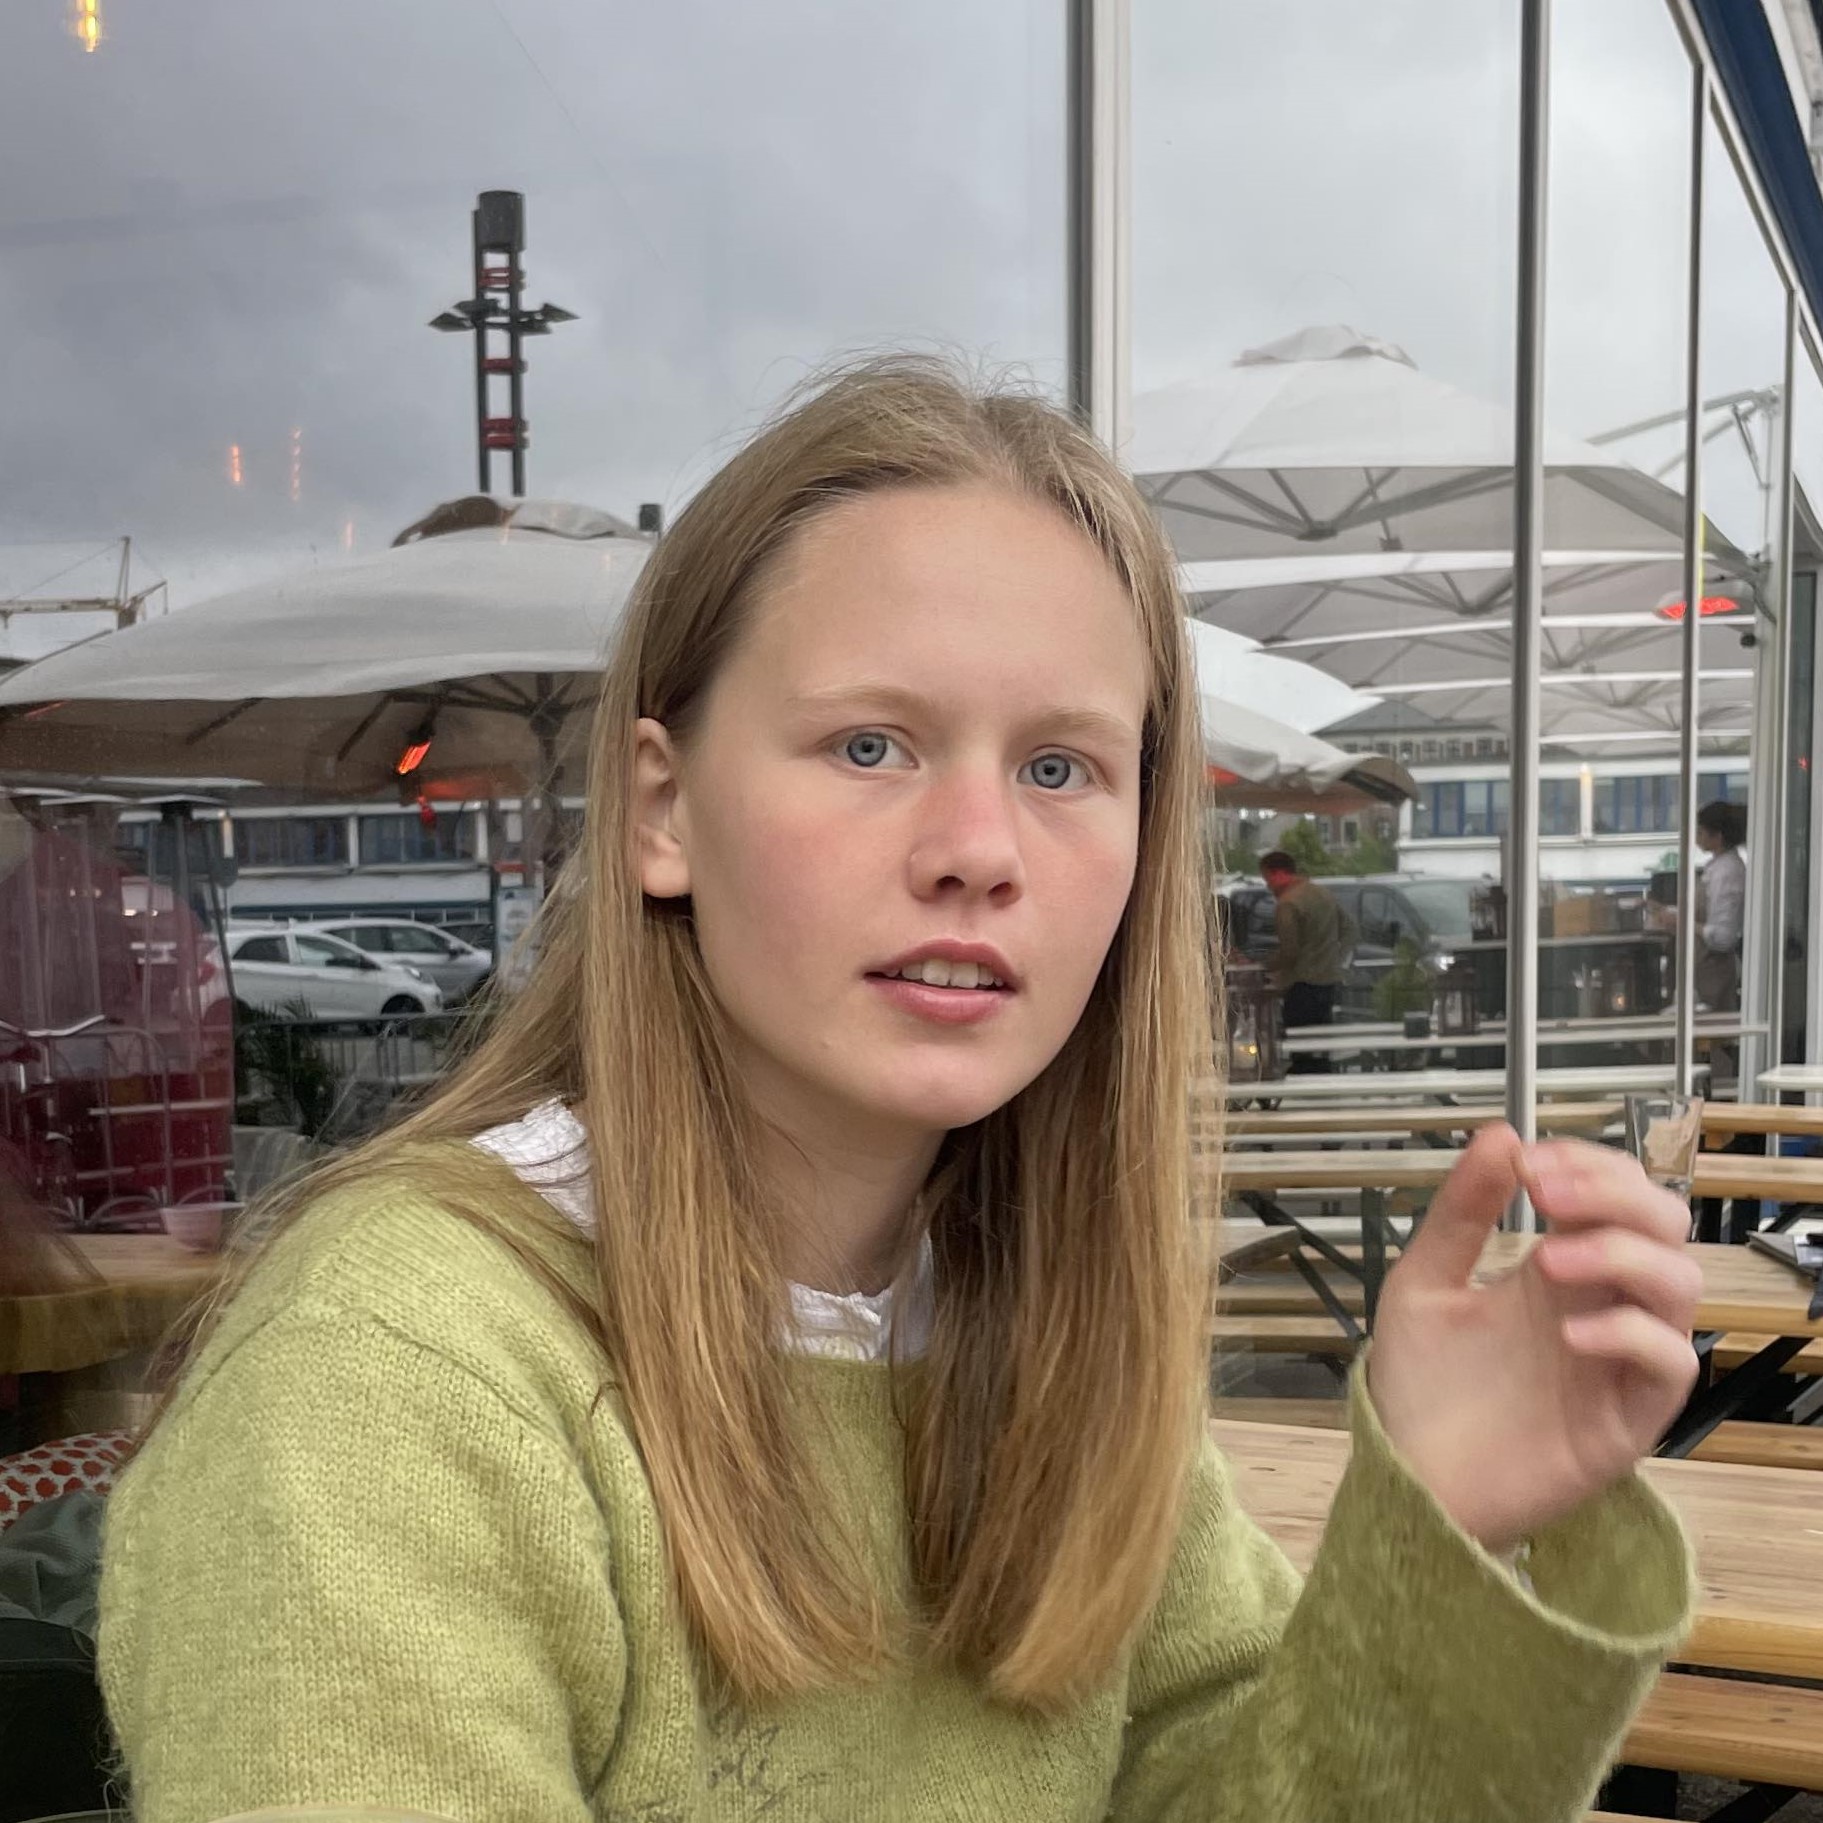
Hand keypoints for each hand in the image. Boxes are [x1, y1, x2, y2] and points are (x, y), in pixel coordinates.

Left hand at [1366, 1126, 1700, 1552]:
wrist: (1408, 1477)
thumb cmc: (1420, 1385)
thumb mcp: (1422, 1281)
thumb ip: (1460, 1211)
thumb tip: (1499, 1135)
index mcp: (1556, 1268)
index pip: (1614, 1192)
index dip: (1588, 1164)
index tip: (1531, 1160)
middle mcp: (1599, 1304)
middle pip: (1665, 1224)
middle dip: (1616, 1193)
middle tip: (1548, 1192)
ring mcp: (1619, 1360)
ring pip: (1680, 1284)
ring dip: (1621, 1254)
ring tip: (1546, 1261)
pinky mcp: (1630, 1419)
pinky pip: (1671, 1363)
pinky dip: (1632, 1333)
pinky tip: (1570, 1333)